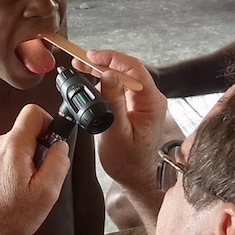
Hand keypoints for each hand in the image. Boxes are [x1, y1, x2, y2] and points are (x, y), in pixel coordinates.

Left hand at [0, 105, 70, 234]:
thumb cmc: (8, 216)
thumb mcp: (46, 192)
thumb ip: (58, 163)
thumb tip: (61, 146)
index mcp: (14, 145)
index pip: (33, 112)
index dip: (50, 122)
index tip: (55, 143)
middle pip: (28, 131)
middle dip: (42, 149)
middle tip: (44, 175)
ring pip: (19, 147)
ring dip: (31, 162)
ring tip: (30, 188)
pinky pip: (10, 159)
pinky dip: (19, 170)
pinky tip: (19, 192)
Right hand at [72, 50, 167, 193]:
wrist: (134, 177)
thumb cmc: (127, 161)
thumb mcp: (116, 132)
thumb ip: (114, 103)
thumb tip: (109, 76)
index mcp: (152, 103)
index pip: (134, 69)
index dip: (112, 59)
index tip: (92, 57)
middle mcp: (151, 99)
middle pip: (128, 69)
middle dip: (104, 62)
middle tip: (81, 61)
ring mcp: (144, 101)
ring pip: (123, 76)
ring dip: (103, 70)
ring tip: (83, 68)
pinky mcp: (136, 105)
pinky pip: (121, 86)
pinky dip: (106, 81)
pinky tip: (93, 80)